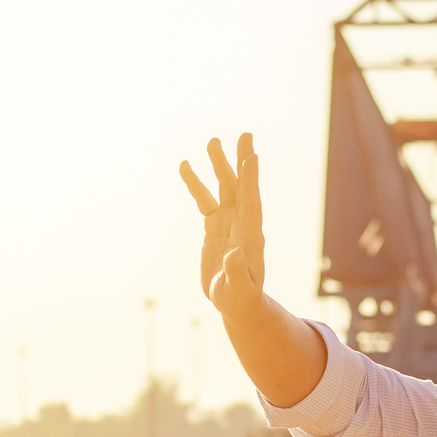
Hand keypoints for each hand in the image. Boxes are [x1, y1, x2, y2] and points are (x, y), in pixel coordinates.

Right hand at [178, 133, 265, 318]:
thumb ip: (236, 272)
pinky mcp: (214, 225)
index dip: (251, 180)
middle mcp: (242, 223)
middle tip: (243, 135)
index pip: (251, 203)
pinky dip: (195, 183)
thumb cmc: (240, 298)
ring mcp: (228, 222)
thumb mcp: (238, 289)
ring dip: (218, 165)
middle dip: (241, 162)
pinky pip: (204, 199)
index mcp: (251, 236)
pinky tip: (185, 166)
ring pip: (223, 188)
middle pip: (241, 187)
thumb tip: (234, 254)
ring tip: (212, 141)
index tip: (251, 156)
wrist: (235, 301)